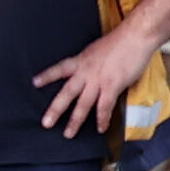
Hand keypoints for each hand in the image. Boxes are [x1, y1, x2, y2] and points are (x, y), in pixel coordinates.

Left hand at [31, 28, 157, 134]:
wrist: (135, 36)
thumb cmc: (121, 40)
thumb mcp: (98, 49)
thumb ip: (93, 62)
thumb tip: (93, 70)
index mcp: (81, 60)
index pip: (60, 69)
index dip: (47, 76)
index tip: (35, 83)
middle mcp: (85, 72)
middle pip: (67, 93)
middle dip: (55, 109)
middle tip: (46, 123)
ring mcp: (98, 80)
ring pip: (82, 104)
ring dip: (75, 120)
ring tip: (68, 134)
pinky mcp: (112, 86)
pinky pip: (104, 107)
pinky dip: (102, 119)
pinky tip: (101, 128)